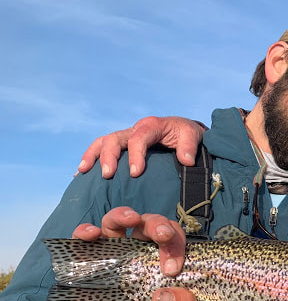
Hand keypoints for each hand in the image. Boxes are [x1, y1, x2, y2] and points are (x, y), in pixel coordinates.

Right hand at [72, 207, 195, 300]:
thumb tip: (170, 295)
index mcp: (163, 260)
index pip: (174, 238)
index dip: (177, 244)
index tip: (174, 268)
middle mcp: (140, 252)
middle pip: (148, 223)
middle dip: (157, 223)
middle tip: (162, 235)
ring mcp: (113, 255)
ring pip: (116, 223)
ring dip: (122, 215)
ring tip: (129, 219)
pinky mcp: (88, 264)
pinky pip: (82, 241)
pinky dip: (85, 231)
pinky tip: (91, 234)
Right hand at [77, 116, 206, 177]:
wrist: (182, 131)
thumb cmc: (187, 134)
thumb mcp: (193, 136)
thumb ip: (189, 146)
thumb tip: (186, 160)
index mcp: (151, 126)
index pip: (138, 138)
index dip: (135, 155)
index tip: (135, 173)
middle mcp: (134, 129)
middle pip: (115, 138)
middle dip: (109, 156)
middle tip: (108, 175)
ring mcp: (126, 136)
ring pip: (103, 141)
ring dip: (92, 156)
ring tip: (83, 172)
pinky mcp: (122, 145)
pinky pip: (101, 148)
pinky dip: (90, 158)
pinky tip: (81, 174)